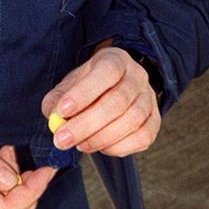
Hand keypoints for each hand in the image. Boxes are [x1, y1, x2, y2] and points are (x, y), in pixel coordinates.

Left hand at [41, 45, 160, 156]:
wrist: (114, 87)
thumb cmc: (89, 86)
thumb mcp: (70, 84)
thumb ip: (58, 98)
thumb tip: (54, 116)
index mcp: (115, 60)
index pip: (105, 72)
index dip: (84, 93)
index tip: (62, 111)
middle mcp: (137, 77)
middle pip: (118, 101)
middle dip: (87, 124)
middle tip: (63, 139)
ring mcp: (149, 98)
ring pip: (131, 120)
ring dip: (101, 138)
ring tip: (80, 145)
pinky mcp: (154, 121)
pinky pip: (142, 138)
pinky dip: (119, 147)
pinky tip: (101, 148)